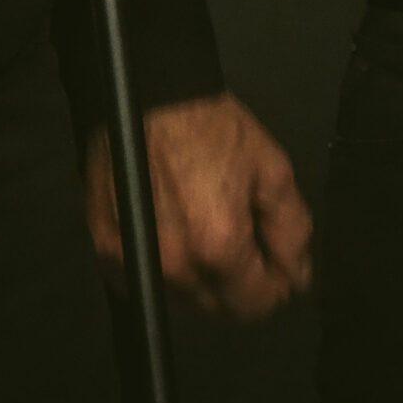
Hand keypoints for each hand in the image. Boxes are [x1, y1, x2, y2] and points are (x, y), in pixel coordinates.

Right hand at [85, 92, 311, 322]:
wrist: (152, 92)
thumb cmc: (211, 126)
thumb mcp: (272, 169)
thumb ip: (292, 232)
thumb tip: (296, 279)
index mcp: (219, 248)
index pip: (256, 307)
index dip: (274, 285)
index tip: (271, 258)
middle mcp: (175, 267)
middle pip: (219, 310)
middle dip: (237, 285)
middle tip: (239, 239)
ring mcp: (134, 260)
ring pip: (182, 301)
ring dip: (200, 281)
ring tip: (203, 231)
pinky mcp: (106, 247)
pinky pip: (143, 282)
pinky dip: (162, 269)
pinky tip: (171, 232)